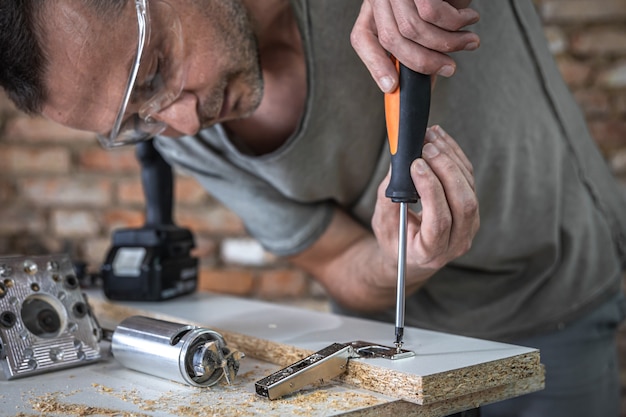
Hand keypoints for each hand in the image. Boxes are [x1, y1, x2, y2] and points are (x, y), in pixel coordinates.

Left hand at [351, 0, 479, 91]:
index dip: (375, 65)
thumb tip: (424, 82)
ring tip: (468, 41)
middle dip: (425, 62)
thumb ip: (419, 46)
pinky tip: (468, 18)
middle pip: (391, 39)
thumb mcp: (423, 16)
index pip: (361, 37)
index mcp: (376, 7)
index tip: (392, 86)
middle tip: (449, 68)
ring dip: (448, 43)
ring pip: (413, 29)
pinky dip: (455, 22)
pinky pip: (431, 12)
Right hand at [371, 125, 479, 287]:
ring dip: (451, 158)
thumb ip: (389, 196)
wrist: (412, 255)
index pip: (440, 221)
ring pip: (469, 188)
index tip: (416, 165)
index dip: (431, 190)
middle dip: (445, 169)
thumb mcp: (382, 224)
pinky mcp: (471, 209)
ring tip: (431, 136)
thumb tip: (399, 162)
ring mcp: (469, 226)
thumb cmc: (395, 241)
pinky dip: (455, 156)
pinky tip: (440, 140)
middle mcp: (456, 242)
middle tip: (426, 146)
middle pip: (463, 203)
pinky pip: (469, 178)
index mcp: (431, 252)